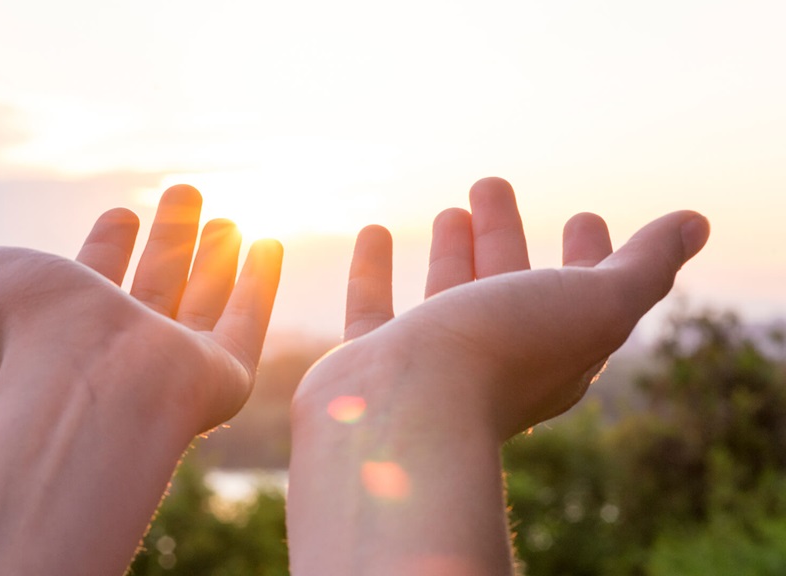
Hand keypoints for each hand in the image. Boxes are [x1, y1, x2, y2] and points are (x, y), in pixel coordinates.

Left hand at [0, 184, 282, 433]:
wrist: (87, 382)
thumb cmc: (26, 330)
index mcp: (73, 322)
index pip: (97, 275)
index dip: (108, 244)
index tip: (121, 211)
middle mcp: (126, 343)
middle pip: (156, 281)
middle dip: (171, 239)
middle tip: (186, 193)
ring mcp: (177, 361)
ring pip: (204, 298)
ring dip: (216, 256)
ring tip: (227, 217)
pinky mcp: (223, 374)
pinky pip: (248, 322)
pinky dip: (260, 284)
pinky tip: (268, 245)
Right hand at [286, 178, 707, 574]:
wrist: (404, 414)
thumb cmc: (502, 355)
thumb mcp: (596, 303)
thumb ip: (645, 265)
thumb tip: (695, 223)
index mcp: (555, 350)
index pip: (582, 297)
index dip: (591, 257)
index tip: (584, 218)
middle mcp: (494, 357)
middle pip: (507, 285)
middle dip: (506, 236)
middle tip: (491, 184)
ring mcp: (431, 361)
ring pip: (446, 294)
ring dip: (453, 250)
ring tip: (451, 208)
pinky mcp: (374, 361)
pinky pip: (373, 305)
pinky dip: (373, 268)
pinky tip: (373, 231)